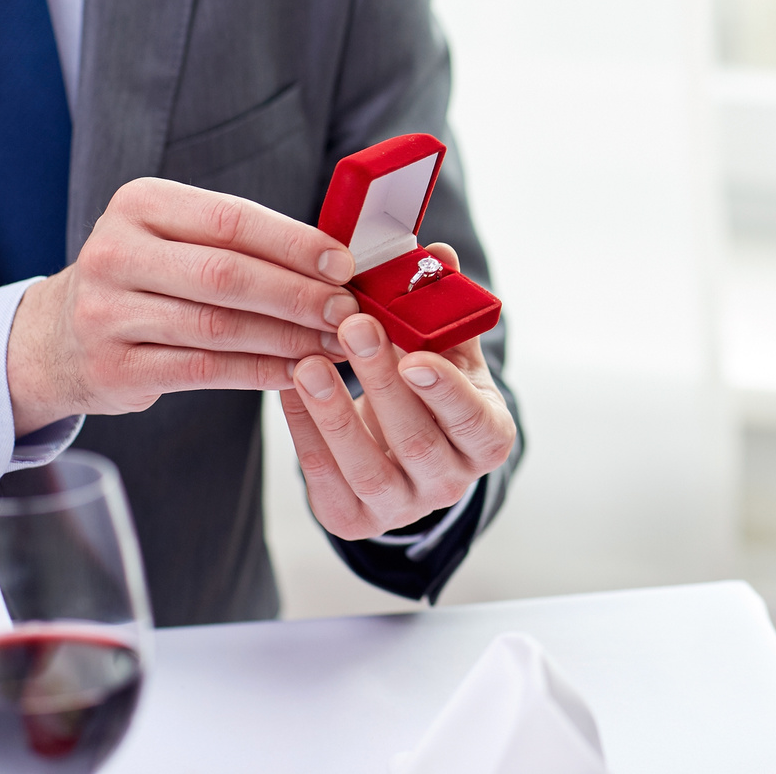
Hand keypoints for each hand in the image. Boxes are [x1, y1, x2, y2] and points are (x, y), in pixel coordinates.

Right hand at [7, 178, 357, 432]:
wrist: (59, 335)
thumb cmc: (149, 276)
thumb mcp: (178, 237)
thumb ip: (244, 241)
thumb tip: (337, 261)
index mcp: (140, 204)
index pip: (232, 219)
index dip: (295, 243)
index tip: (343, 264)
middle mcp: (115, 253)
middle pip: (227, 275)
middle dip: (299, 295)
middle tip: (347, 311)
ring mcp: (107, 313)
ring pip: (219, 327)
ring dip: (288, 338)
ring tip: (334, 344)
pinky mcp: (113, 367)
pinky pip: (205, 370)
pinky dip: (260, 372)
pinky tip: (298, 373)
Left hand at [278, 244, 515, 540]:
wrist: (407, 455)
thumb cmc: (432, 393)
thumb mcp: (449, 355)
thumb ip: (443, 310)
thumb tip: (437, 254)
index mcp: (487, 439)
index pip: (474, 420)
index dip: (445, 391)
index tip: (414, 355)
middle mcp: (451, 481)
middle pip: (416, 440)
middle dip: (380, 381)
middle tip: (353, 327)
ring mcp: (402, 507)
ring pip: (366, 468)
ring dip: (333, 412)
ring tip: (307, 363)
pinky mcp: (355, 519)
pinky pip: (324, 480)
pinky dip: (304, 432)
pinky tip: (288, 389)